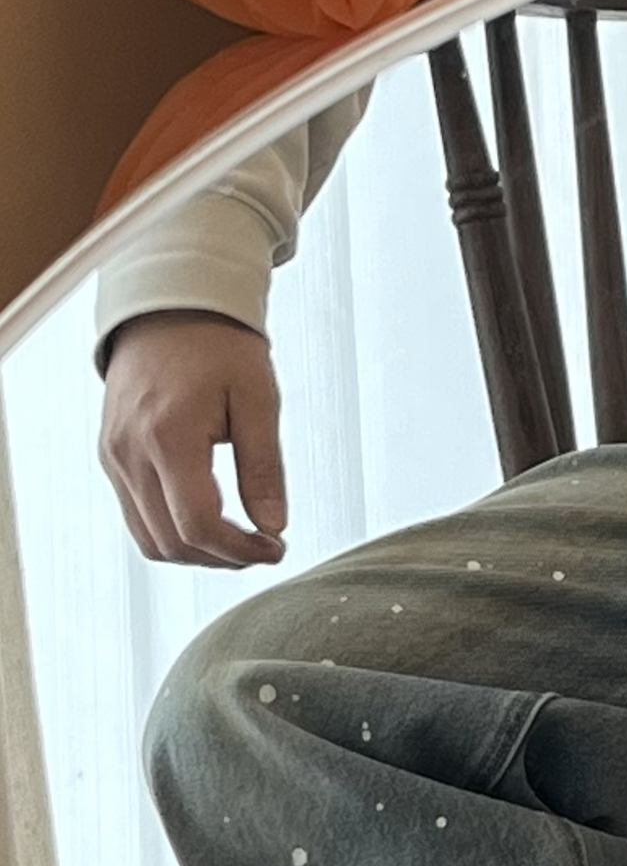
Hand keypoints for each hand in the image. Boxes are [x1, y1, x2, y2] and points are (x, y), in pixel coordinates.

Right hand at [100, 311, 288, 568]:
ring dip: (198, 552)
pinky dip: (174, 532)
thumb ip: (264, 468)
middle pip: (172, 542)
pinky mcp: (111, 456)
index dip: (241, 551)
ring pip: (150, 540)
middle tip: (263, 547)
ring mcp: (114, 456)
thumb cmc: (218, 345)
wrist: (168, 306)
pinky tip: (211, 520)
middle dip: (223, 559)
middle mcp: (130, 453)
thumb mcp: (258, 400)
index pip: (198, 525)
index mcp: (168, 437)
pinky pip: (138, 517)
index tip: (275, 547)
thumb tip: (273, 526)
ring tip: (239, 539)